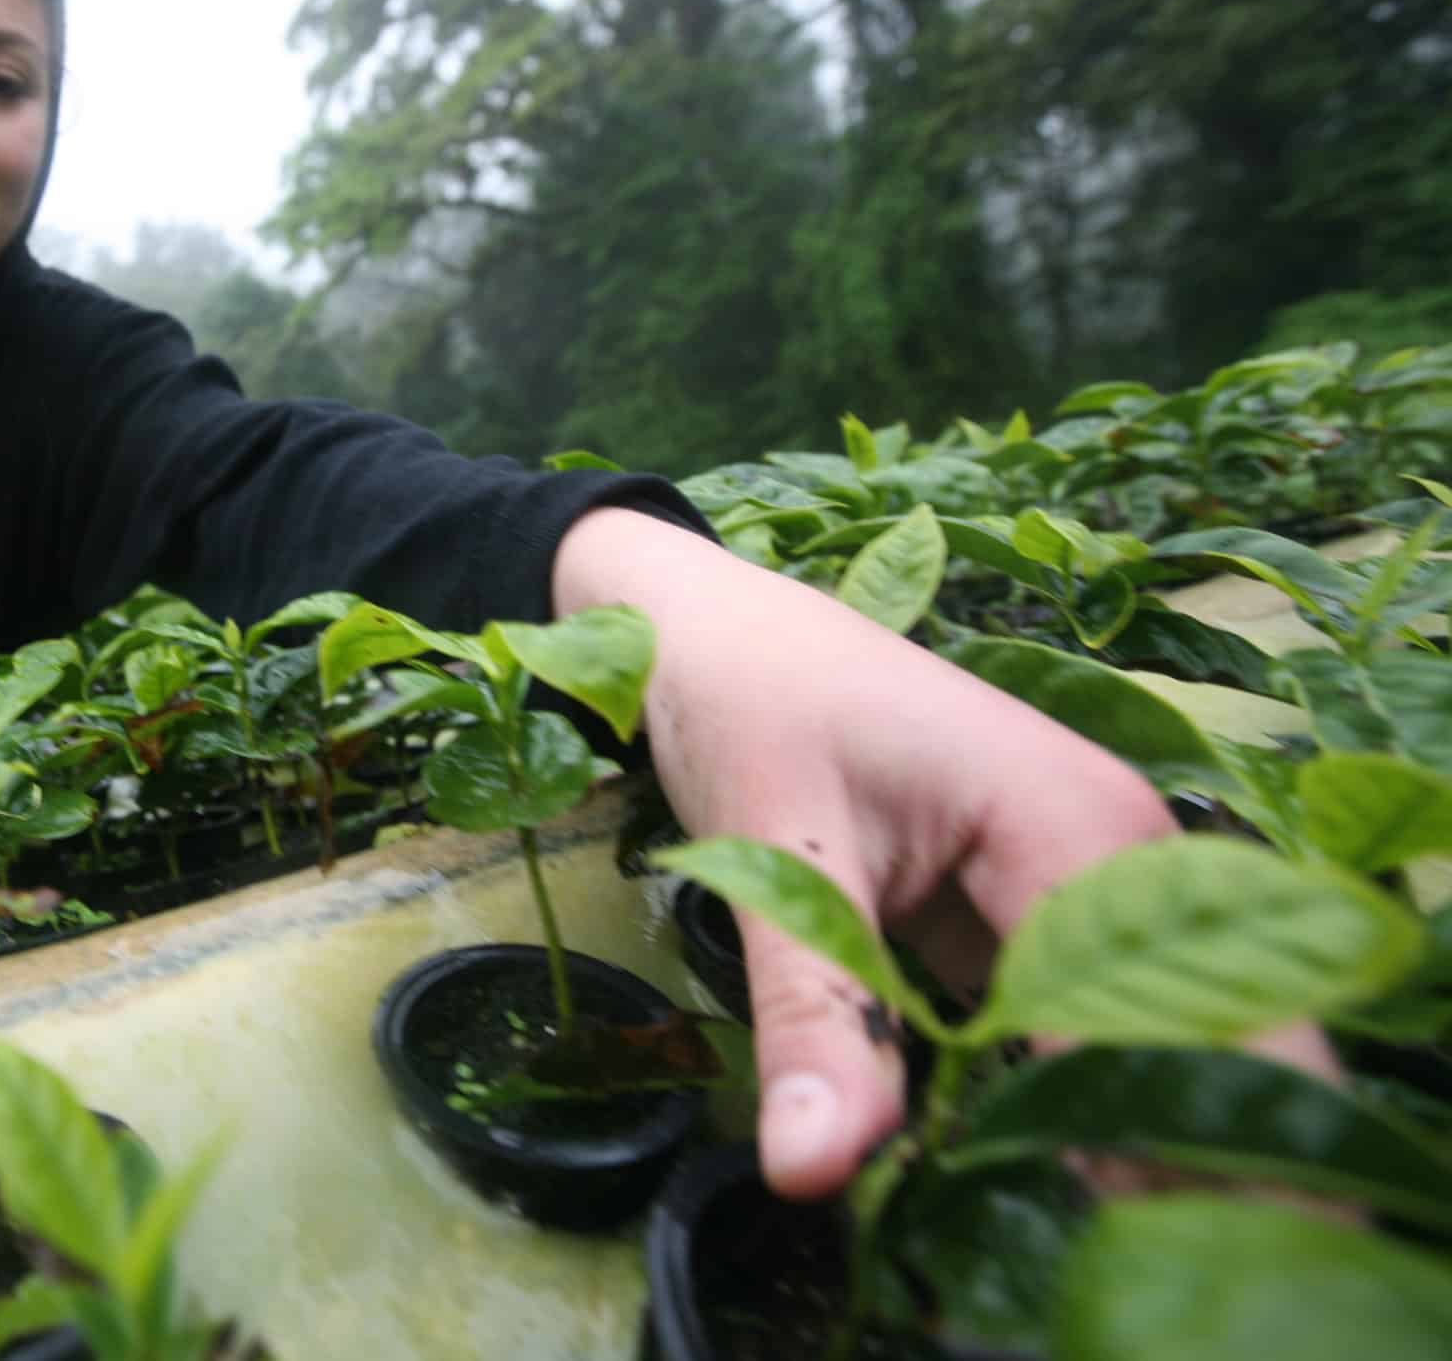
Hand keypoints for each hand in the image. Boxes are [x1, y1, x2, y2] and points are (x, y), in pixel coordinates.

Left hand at [551, 508, 1327, 1198]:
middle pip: (1183, 1041)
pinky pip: (1062, 1026)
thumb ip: (815, 1014)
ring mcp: (1080, 886)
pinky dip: (1043, 1098)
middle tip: (1105, 1264)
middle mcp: (1120, 856)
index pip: (1169, 1021)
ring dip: (1101, 1138)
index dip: (1160, 1150)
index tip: (1130, 1253)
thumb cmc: (743, 694)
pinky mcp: (1026, 914)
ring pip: (1127, 1044)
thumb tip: (816, 1169)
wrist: (697, 617)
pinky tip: (1016, 1177)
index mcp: (1084, 827)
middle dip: (1153, 1158)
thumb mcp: (772, 851)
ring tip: (1074, 1241)